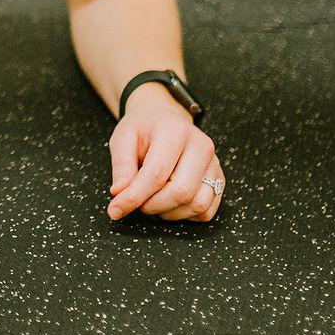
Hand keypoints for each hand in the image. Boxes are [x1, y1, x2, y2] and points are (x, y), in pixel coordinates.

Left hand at [106, 84, 222, 222]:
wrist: (163, 118)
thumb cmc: (143, 129)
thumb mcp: (123, 138)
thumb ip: (121, 166)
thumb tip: (119, 194)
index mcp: (175, 131)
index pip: (157, 174)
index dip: (134, 197)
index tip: (115, 209)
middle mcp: (201, 146)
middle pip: (181, 192)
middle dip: (153, 206)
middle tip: (137, 203)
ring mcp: (214, 163)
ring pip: (197, 204)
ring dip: (170, 213)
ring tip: (152, 201)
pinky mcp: (219, 178)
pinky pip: (207, 211)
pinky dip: (186, 215)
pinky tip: (170, 203)